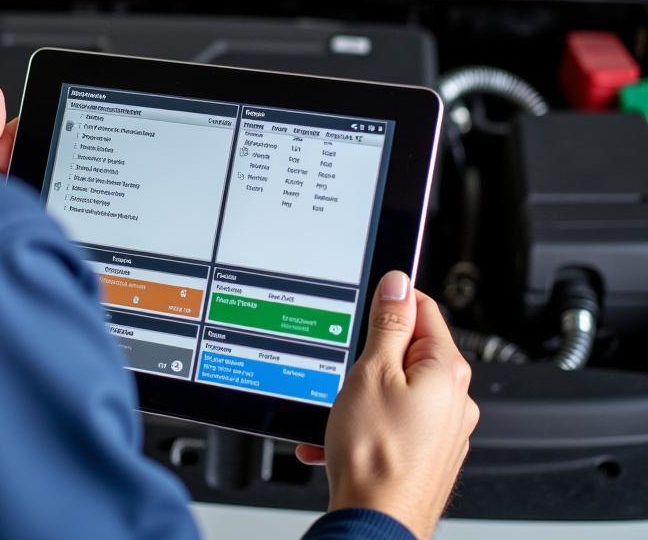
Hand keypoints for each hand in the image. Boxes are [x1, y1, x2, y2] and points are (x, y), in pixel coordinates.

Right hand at [296, 271, 478, 539]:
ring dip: (365, 391)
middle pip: (409, 349)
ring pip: (399, 388)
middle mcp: (456, 400)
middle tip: (348, 370)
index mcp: (447, 371)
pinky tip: (342, 436)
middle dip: (371, 355)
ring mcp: (444, 432)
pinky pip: (397, 421)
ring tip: (342, 410)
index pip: (422, 307)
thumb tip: (398, 283)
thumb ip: (387, 324)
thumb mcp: (370, 372)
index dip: (388, 303)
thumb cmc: (375, 456)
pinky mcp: (429, 455)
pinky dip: (369, 422)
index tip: (365, 311)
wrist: (374, 524)